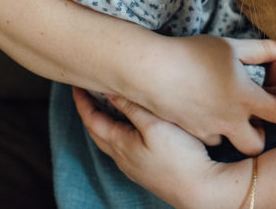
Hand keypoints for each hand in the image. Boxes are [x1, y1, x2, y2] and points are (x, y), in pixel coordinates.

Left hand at [75, 88, 253, 208]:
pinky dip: (118, 133)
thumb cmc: (180, 157)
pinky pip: (123, 148)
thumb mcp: (156, 126)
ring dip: (103, 123)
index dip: (83, 102)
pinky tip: (130, 129)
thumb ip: (133, 109)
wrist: (199, 189)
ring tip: (106, 106)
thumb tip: (111, 94)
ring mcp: (133, 166)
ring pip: (110, 141)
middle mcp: (122, 157)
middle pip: (97, 132)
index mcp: (120, 144)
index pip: (92, 120)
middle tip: (87, 94)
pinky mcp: (145, 170)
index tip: (77, 86)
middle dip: (89, 112)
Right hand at [136, 35, 275, 154]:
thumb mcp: (230, 47)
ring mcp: (208, 128)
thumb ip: (260, 50)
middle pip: (254, 145)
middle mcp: (229, 119)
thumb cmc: (193, 54)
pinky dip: (210, 127)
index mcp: (244, 97)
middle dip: (260, 137)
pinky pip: (207, 135)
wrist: (151, 72)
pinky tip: (203, 108)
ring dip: (232, 130)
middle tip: (256, 120)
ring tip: (226, 109)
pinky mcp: (190, 131)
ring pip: (228, 140)